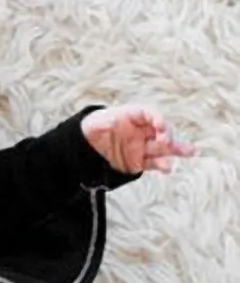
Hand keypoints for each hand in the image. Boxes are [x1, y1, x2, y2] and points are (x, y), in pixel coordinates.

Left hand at [81, 105, 196, 173]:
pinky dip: (162, 166)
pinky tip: (169, 168)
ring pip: (163, 148)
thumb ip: (102, 123)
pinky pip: (153, 163)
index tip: (160, 125)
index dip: (157, 118)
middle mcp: (143, 131)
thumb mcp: (94, 123)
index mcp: (134, 116)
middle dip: (168, 135)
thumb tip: (107, 122)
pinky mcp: (140, 161)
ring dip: (177, 150)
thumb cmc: (96, 126)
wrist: (89, 144)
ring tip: (192, 151)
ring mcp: (143, 146)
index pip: (150, 114)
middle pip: (161, 131)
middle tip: (168, 140)